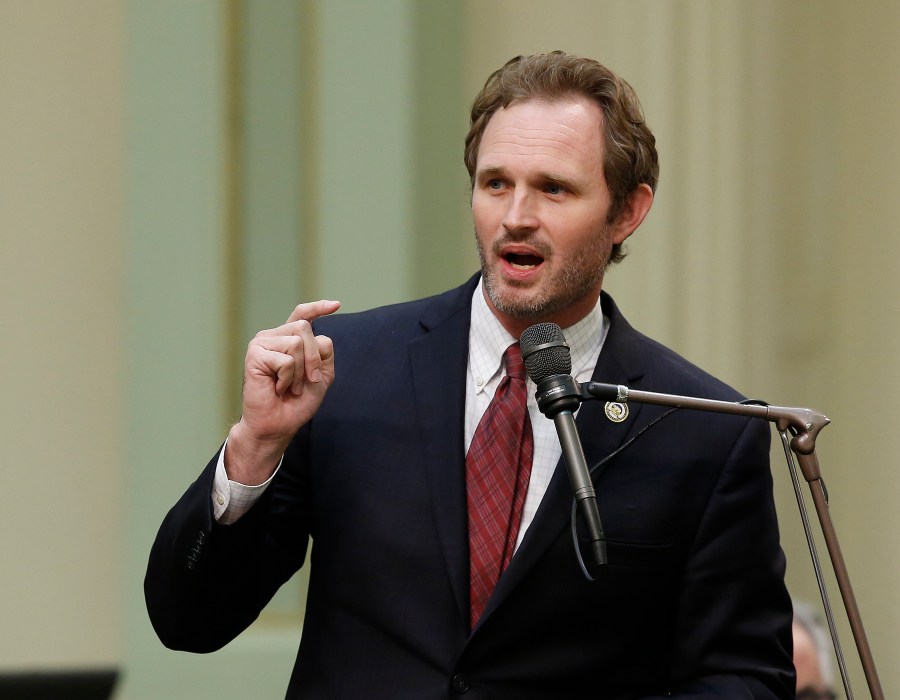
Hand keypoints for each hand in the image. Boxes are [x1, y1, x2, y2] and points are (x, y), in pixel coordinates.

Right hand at [225, 299, 340, 483]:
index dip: (318, 308)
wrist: (278, 424)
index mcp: (288, 339)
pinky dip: (287, 378)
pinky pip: (285, 360)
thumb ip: (324, 353)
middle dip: (313, 358)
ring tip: (288, 386)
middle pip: (305, 329)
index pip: (302, 315)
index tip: (337, 304)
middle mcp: (274, 336)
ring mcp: (262, 343)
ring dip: (299, 372)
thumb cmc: (297, 402)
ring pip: (296, 343)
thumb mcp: (320, 375)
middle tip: (306, 381)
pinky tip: (276, 388)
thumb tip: (322, 335)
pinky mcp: (254, 353)